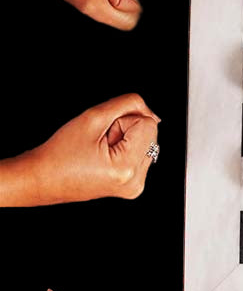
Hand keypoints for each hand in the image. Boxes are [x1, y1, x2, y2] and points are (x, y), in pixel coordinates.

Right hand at [19, 94, 159, 204]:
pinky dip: (125, 150)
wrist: (43, 179)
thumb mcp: (93, 117)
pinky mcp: (133, 186)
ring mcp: (136, 186)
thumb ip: (126, 104)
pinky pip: (140, 155)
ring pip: (146, 143)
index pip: (149, 123)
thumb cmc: (60, 152)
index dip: (123, 121)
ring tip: (100, 151)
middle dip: (126, 130)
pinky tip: (105, 158)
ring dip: (125, 140)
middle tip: (100, 143)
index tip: (103, 133)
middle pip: (150, 133)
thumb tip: (150, 110)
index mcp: (127, 168)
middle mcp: (136, 181)